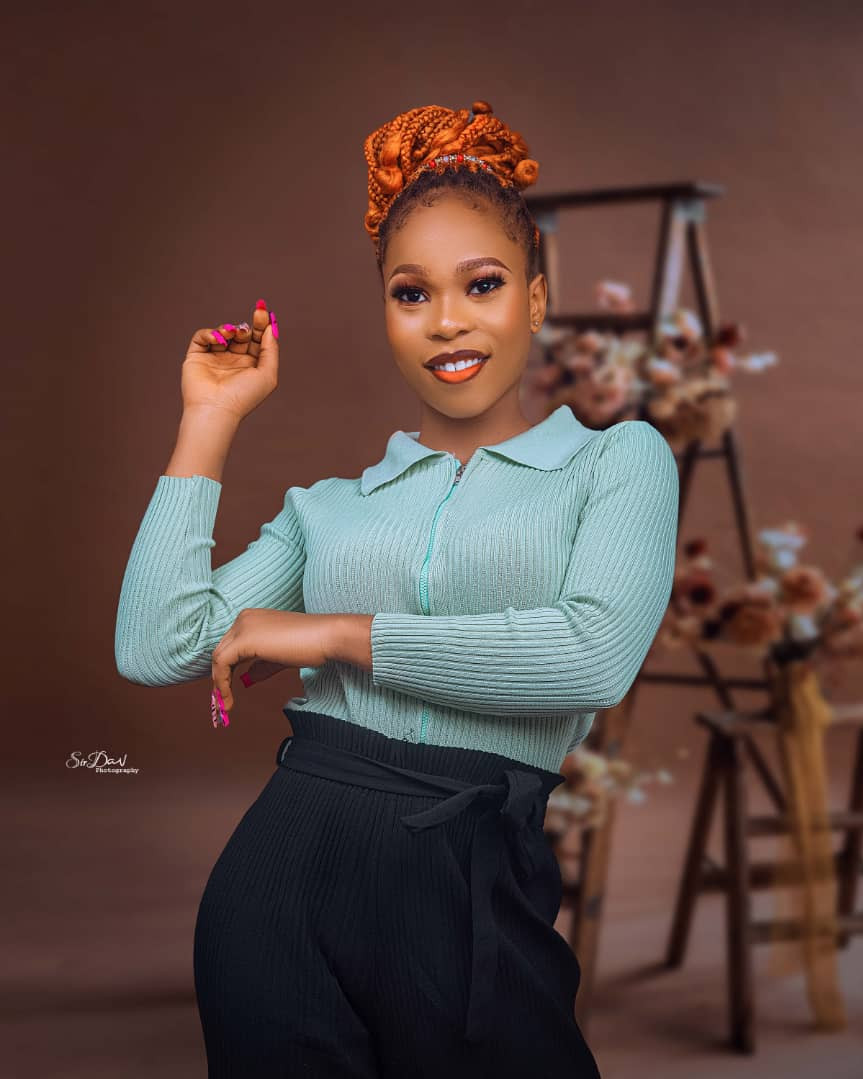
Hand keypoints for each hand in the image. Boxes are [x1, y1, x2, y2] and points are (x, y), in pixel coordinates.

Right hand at [181, 300, 279, 421]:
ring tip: (233, 334)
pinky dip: (210, 333)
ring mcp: (215, 358)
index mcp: (251, 365)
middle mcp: (233, 361)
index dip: (261, 324)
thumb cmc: (244, 396)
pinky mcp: (197, 357)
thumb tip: (271, 327)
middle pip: (242, 334)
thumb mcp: (268, 374)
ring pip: (223, 333)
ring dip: (229, 329)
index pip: (257, 340)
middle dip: (247, 325)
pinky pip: (202, 337)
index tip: (263, 312)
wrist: (216, 408)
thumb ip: (271, 349)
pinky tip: (218, 340)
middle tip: (252, 318)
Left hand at [211, 609, 335, 717]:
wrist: (325, 637)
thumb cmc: (309, 645)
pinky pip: (222, 663)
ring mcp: (243, 626)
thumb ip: (261, 665)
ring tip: (225, 706)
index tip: (228, 691)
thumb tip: (247, 679)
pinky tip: (229, 699)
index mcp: (252, 619)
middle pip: (222, 652)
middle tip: (223, 703)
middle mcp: (244, 619)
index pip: (230, 647)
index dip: (227, 671)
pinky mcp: (244, 639)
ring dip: (219, 684)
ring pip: (218, 658)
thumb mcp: (279, 657)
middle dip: (220, 679)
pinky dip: (222, 683)